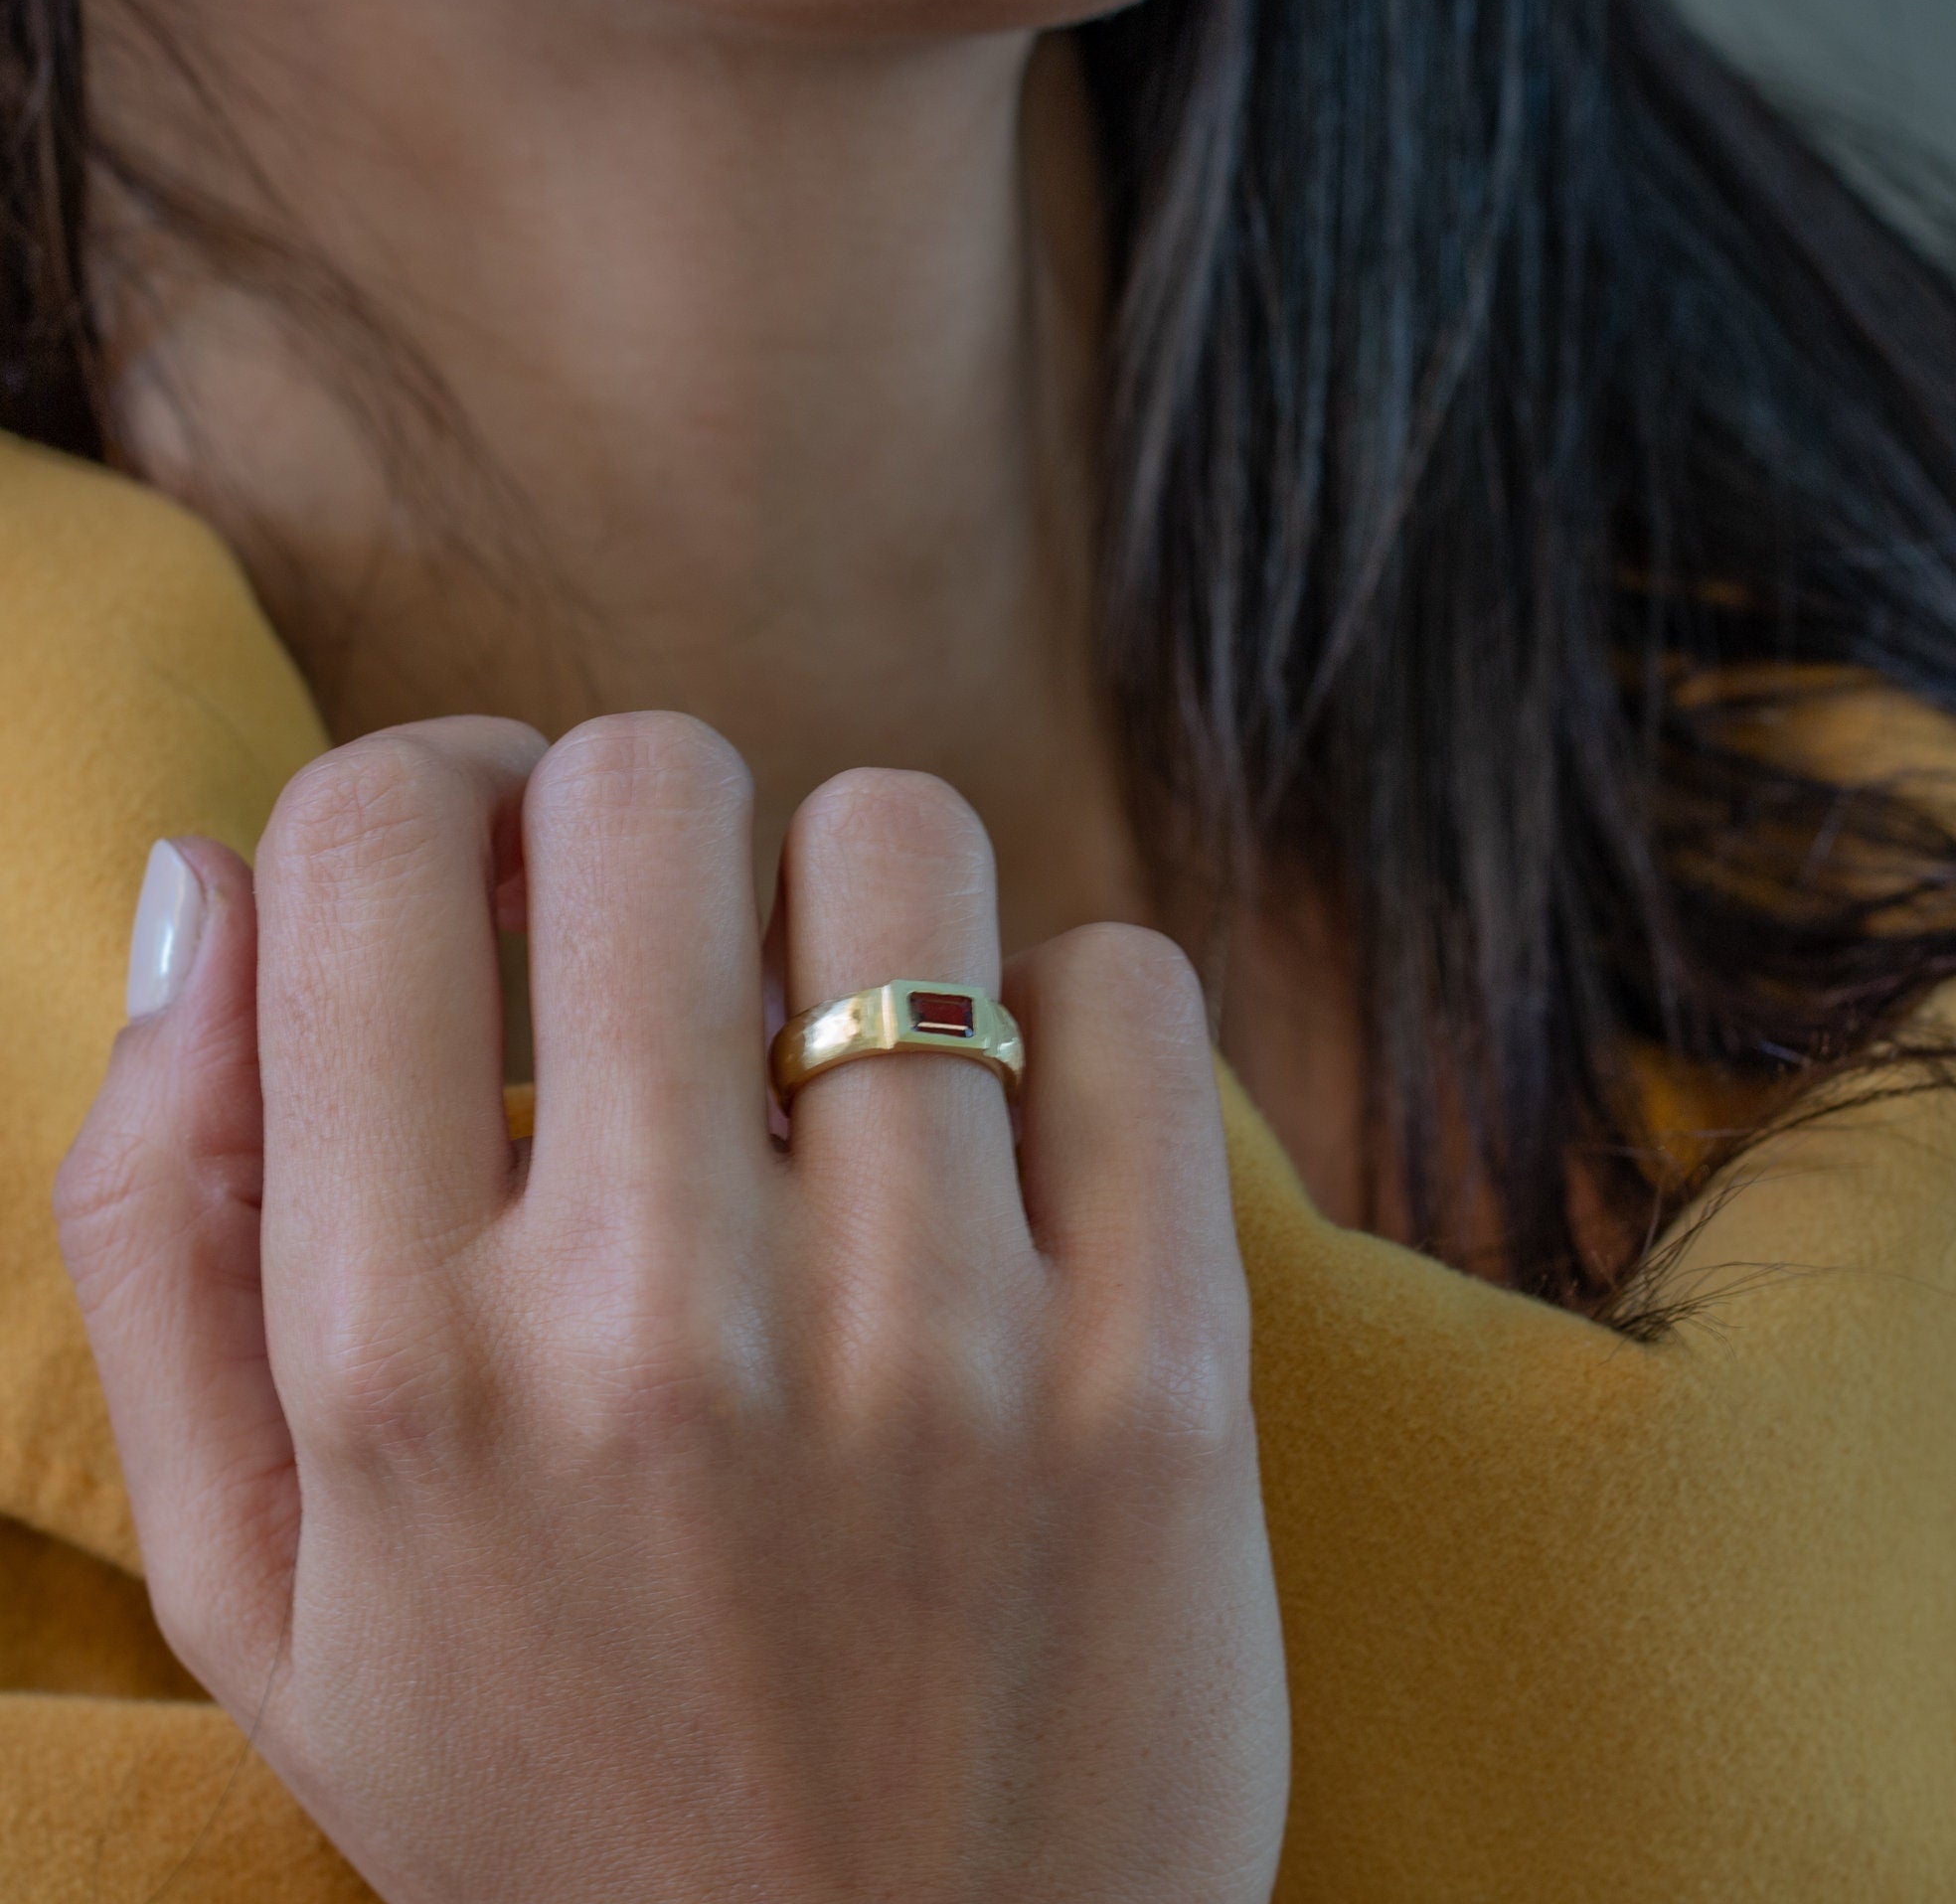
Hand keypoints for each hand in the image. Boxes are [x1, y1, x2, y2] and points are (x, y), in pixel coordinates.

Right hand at [56, 714, 1288, 1903]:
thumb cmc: (566, 1801)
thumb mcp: (271, 1586)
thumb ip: (165, 1219)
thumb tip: (205, 876)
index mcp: (400, 1365)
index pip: (372, 847)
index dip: (435, 788)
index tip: (497, 855)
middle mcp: (657, 1332)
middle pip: (652, 786)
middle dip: (649, 822)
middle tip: (680, 959)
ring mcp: (935, 1351)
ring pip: (901, 848)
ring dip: (865, 903)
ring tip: (849, 1055)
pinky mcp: (1159, 1382)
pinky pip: (1122, 992)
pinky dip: (1068, 1010)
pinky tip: (1017, 1146)